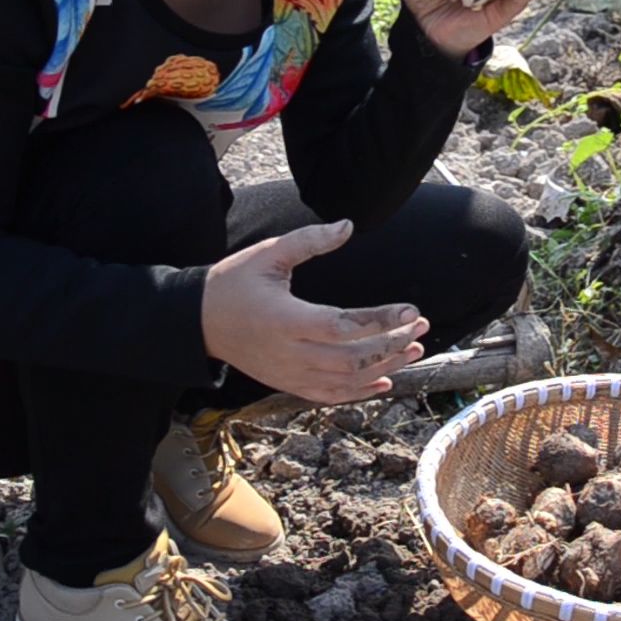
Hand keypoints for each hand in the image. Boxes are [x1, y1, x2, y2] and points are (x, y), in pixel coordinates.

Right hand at [201, 220, 430, 405]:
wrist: (199, 321)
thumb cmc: (234, 282)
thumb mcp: (268, 254)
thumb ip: (309, 241)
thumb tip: (348, 225)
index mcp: (286, 319)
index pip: (343, 326)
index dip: (381, 321)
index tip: (412, 310)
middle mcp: (290, 353)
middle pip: (352, 359)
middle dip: (392, 344)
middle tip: (421, 327)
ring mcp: (289, 374)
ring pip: (346, 381)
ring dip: (385, 367)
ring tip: (414, 349)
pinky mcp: (288, 384)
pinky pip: (330, 395)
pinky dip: (361, 392)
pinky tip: (386, 381)